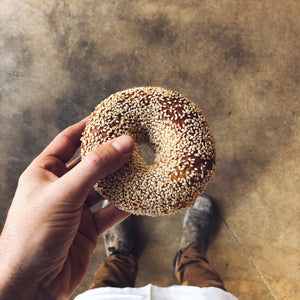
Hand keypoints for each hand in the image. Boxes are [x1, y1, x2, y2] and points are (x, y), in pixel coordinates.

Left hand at [0, 118, 134, 299]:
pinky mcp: (88, 228)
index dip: (87, 126)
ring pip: (103, 188)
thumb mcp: (64, 194)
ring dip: (121, 179)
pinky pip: (110, 212)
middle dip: (110, 153)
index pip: (67, 140)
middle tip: (132, 141)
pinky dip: (124, 205)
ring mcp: (75, 209)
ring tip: (140, 166)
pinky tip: (138, 197)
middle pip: (90, 163)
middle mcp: (61, 188)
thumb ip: (95, 168)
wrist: (30, 286)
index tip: (107, 116)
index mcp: (45, 172)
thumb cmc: (32, 236)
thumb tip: (123, 143)